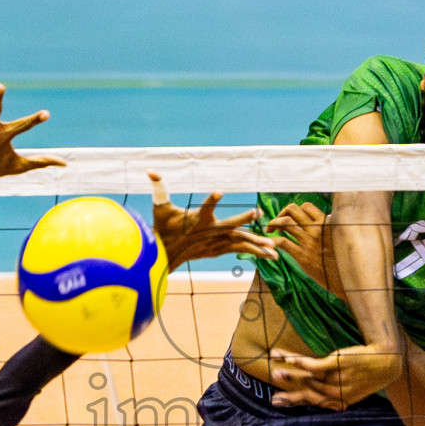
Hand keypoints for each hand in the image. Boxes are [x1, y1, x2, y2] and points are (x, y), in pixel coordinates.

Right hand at [147, 172, 277, 268]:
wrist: (165, 255)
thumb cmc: (163, 228)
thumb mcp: (160, 208)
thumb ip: (159, 188)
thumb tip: (150, 170)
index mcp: (196, 220)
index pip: (204, 207)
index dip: (211, 200)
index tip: (219, 191)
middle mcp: (208, 232)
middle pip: (228, 226)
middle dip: (242, 219)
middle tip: (256, 212)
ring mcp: (215, 243)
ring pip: (239, 242)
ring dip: (257, 244)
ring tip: (274, 247)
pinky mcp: (219, 250)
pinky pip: (239, 249)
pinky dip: (254, 251)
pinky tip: (270, 253)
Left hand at [266, 201, 341, 297]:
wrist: (345, 278)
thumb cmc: (341, 258)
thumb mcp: (339, 236)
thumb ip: (329, 227)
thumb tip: (326, 217)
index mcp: (326, 223)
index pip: (305, 206)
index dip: (294, 210)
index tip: (290, 218)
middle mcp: (317, 229)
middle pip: (292, 210)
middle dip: (281, 214)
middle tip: (277, 224)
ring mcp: (309, 242)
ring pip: (284, 223)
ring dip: (273, 224)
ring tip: (271, 231)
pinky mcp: (303, 256)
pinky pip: (282, 242)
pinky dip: (274, 241)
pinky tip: (273, 245)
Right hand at [266, 343, 405, 409]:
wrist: (387, 359)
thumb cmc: (372, 372)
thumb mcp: (357, 387)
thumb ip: (341, 394)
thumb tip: (332, 400)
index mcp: (341, 401)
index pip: (315, 403)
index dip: (297, 403)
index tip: (280, 402)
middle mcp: (336, 392)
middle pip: (308, 395)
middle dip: (290, 396)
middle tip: (274, 398)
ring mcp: (335, 378)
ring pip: (307, 378)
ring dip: (289, 373)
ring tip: (274, 369)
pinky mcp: (335, 363)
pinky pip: (311, 365)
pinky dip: (297, 362)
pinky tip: (287, 359)